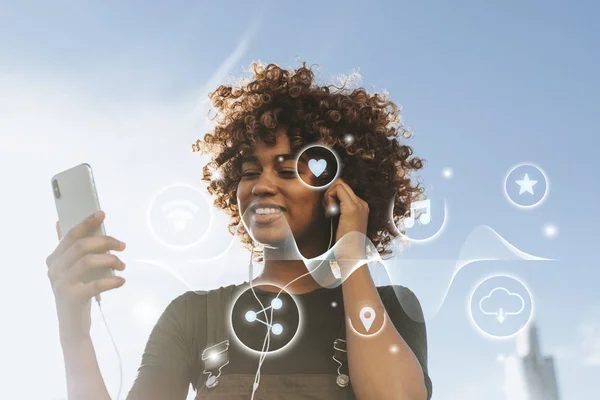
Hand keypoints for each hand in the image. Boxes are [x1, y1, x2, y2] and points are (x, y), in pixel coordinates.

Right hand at [46, 211, 126, 341]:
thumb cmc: (77, 292)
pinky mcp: (72, 298)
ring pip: (88, 261)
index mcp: (54, 259)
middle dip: (105, 241)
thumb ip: (71, 250)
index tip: (102, 214)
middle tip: (122, 245)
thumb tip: (60, 223)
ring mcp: (61, 284)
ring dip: (110, 260)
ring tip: (123, 264)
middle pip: (81, 246)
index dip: (87, 223)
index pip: (70, 235)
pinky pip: (95, 284)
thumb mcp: (72, 270)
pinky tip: (121, 280)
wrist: (72, 326)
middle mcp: (54, 270)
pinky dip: (112, 280)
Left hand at [323, 178, 369, 270]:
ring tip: (328, 212)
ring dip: (329, 195)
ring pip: (339, 184)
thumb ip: (339, 212)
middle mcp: (362, 204)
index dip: (333, 195)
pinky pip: (337, 189)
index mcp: (362, 207)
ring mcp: (358, 205)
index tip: (329, 211)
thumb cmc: (345, 244)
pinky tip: (329, 212)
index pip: (345, 189)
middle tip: (327, 209)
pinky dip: (329, 197)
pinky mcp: (351, 207)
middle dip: (330, 193)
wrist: (352, 255)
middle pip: (342, 184)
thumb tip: (329, 203)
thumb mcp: (343, 224)